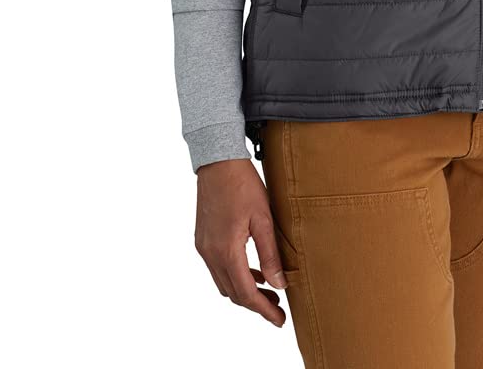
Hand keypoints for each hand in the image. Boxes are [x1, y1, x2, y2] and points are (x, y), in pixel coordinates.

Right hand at [195, 158, 288, 326]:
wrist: (218, 162)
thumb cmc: (243, 185)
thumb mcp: (263, 218)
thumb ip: (270, 254)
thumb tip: (279, 284)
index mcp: (226, 250)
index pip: (245, 293)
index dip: (263, 310)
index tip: (279, 320)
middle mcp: (211, 253)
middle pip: (233, 292)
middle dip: (255, 304)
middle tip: (277, 308)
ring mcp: (204, 247)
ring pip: (224, 282)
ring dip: (245, 290)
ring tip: (269, 290)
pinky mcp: (203, 239)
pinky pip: (219, 268)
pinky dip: (235, 275)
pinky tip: (253, 270)